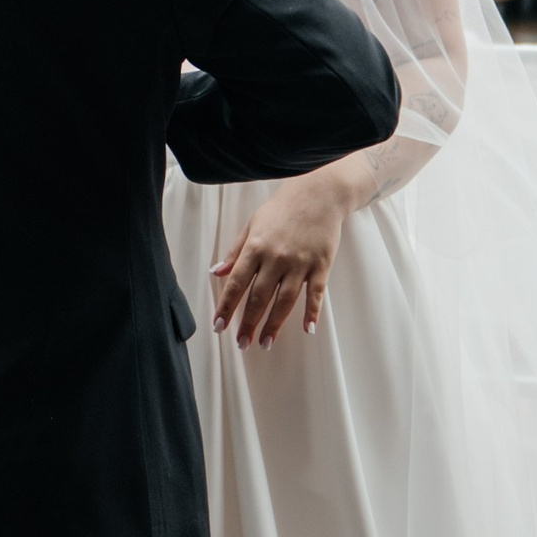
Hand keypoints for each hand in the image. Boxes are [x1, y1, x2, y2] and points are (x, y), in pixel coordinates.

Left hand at [209, 171, 353, 348]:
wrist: (319, 193)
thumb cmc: (282, 208)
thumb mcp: (252, 224)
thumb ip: (235, 251)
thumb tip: (216, 272)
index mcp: (256, 246)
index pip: (236, 283)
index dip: (226, 307)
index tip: (219, 326)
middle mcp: (276, 257)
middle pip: (259, 297)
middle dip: (249, 323)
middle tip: (241, 343)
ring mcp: (300, 263)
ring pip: (285, 301)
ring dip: (274, 324)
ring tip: (265, 343)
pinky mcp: (321, 265)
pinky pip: (315, 294)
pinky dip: (312, 312)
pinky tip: (307, 329)